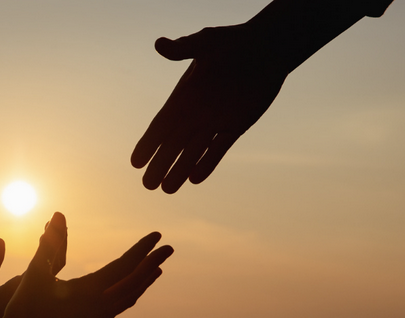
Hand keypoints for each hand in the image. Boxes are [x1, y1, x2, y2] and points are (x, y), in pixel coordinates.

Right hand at [131, 23, 287, 192]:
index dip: (148, 144)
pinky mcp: (236, 126)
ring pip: (193, 152)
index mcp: (184, 96)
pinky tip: (194, 179)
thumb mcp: (208, 42)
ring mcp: (215, 121)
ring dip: (180, 170)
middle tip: (147, 186)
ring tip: (167, 190)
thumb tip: (159, 45)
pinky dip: (208, 164)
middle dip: (160, 165)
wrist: (269, 48)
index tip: (135, 162)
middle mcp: (196, 112)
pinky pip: (219, 149)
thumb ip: (184, 48)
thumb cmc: (236, 41)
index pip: (161, 125)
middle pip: (173, 144)